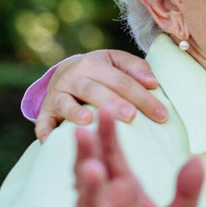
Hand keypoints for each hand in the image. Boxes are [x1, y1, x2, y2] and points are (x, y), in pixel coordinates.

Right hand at [37, 51, 165, 141]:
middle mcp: (72, 77)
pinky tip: (51, 143)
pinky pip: (43, 122)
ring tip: (89, 121)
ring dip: (76, 112)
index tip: (162, 115)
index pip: (121, 81)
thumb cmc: (101, 71)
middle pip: (95, 91)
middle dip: (113, 103)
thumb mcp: (116, 62)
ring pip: (66, 103)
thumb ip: (135, 68)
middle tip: (131, 117)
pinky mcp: (45, 111)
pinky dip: (45, 132)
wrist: (66, 72)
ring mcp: (56, 94)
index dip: (142, 97)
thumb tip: (152, 83)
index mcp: (93, 64)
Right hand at [75, 111, 203, 206]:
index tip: (106, 110)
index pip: (113, 159)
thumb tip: (198, 160)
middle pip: (92, 176)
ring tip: (90, 168)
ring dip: (89, 189)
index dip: (108, 137)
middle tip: (81, 128)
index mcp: (123, 193)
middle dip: (87, 154)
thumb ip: (187, 193)